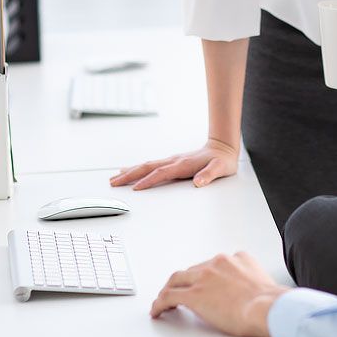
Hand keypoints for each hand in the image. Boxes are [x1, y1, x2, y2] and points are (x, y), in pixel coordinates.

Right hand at [108, 138, 238, 189]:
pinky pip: (151, 166)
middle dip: (130, 175)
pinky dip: (138, 169)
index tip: (135, 188)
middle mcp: (174, 161)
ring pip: (146, 165)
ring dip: (130, 171)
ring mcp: (172, 160)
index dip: (148, 180)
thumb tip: (198, 182)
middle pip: (147, 167)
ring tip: (115, 177)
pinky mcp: (172, 162)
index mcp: (183, 164)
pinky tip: (130, 171)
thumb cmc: (222, 161)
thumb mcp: (220, 169)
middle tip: (113, 182)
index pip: (161, 173)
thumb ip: (209, 175)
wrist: (223, 148)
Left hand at [150, 251, 288, 336]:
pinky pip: (169, 296)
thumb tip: (253, 291)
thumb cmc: (269, 300)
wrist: (267, 306)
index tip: (202, 283)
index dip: (203, 275)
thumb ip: (251, 278)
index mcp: (235, 259)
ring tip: (163, 301)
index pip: (212, 264)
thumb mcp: (262, 279)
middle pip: (191, 270)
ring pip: (176, 280)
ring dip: (169, 290)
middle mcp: (217, 264)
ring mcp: (203, 278)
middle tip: (178, 291)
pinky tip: (157, 310)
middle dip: (183, 281)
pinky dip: (160, 303)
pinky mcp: (194, 295)